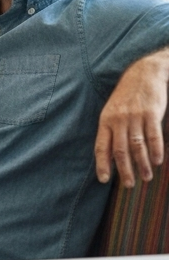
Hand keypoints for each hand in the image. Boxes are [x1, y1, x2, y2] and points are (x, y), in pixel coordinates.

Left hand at [95, 53, 168, 186]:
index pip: (101, 146)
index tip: (103, 180)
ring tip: (146, 177)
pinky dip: (156, 150)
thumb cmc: (127, 97)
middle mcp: (118, 119)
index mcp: (106, 120)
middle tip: (129, 185)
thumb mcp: (113, 111)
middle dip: (124, 170)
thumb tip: (110, 156)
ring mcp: (135, 116)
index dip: (102, 164)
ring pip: (138, 146)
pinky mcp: (151, 113)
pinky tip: (158, 161)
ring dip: (142, 164)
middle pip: (120, 150)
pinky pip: (153, 136)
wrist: (143, 74)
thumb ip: (112, 131)